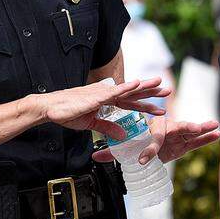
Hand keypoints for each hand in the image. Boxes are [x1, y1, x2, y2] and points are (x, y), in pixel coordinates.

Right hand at [36, 78, 170, 139]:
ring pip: (128, 89)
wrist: (51, 109)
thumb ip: (109, 127)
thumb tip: (123, 135)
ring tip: (159, 83)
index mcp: (106, 100)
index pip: (130, 102)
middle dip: (151, 92)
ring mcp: (103, 93)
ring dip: (144, 86)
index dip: (145, 104)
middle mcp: (107, 94)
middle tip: (168, 91)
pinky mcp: (97, 96)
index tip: (159, 107)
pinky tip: (138, 84)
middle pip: (133, 93)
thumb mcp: (92, 124)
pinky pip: (115, 91)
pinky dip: (127, 87)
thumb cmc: (68, 114)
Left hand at [92, 117, 219, 163]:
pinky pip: (196, 141)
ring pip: (190, 131)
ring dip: (201, 128)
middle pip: (176, 127)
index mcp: (151, 127)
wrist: (147, 143)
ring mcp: (177, 135)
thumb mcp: (124, 149)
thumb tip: (95, 156)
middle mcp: (166, 128)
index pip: (153, 137)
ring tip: (213, 125)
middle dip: (185, 127)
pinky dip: (206, 138)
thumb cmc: (137, 143)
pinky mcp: (184, 143)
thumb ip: (112, 152)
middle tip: (194, 127)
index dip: (149, 149)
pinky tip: (217, 134)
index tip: (143, 160)